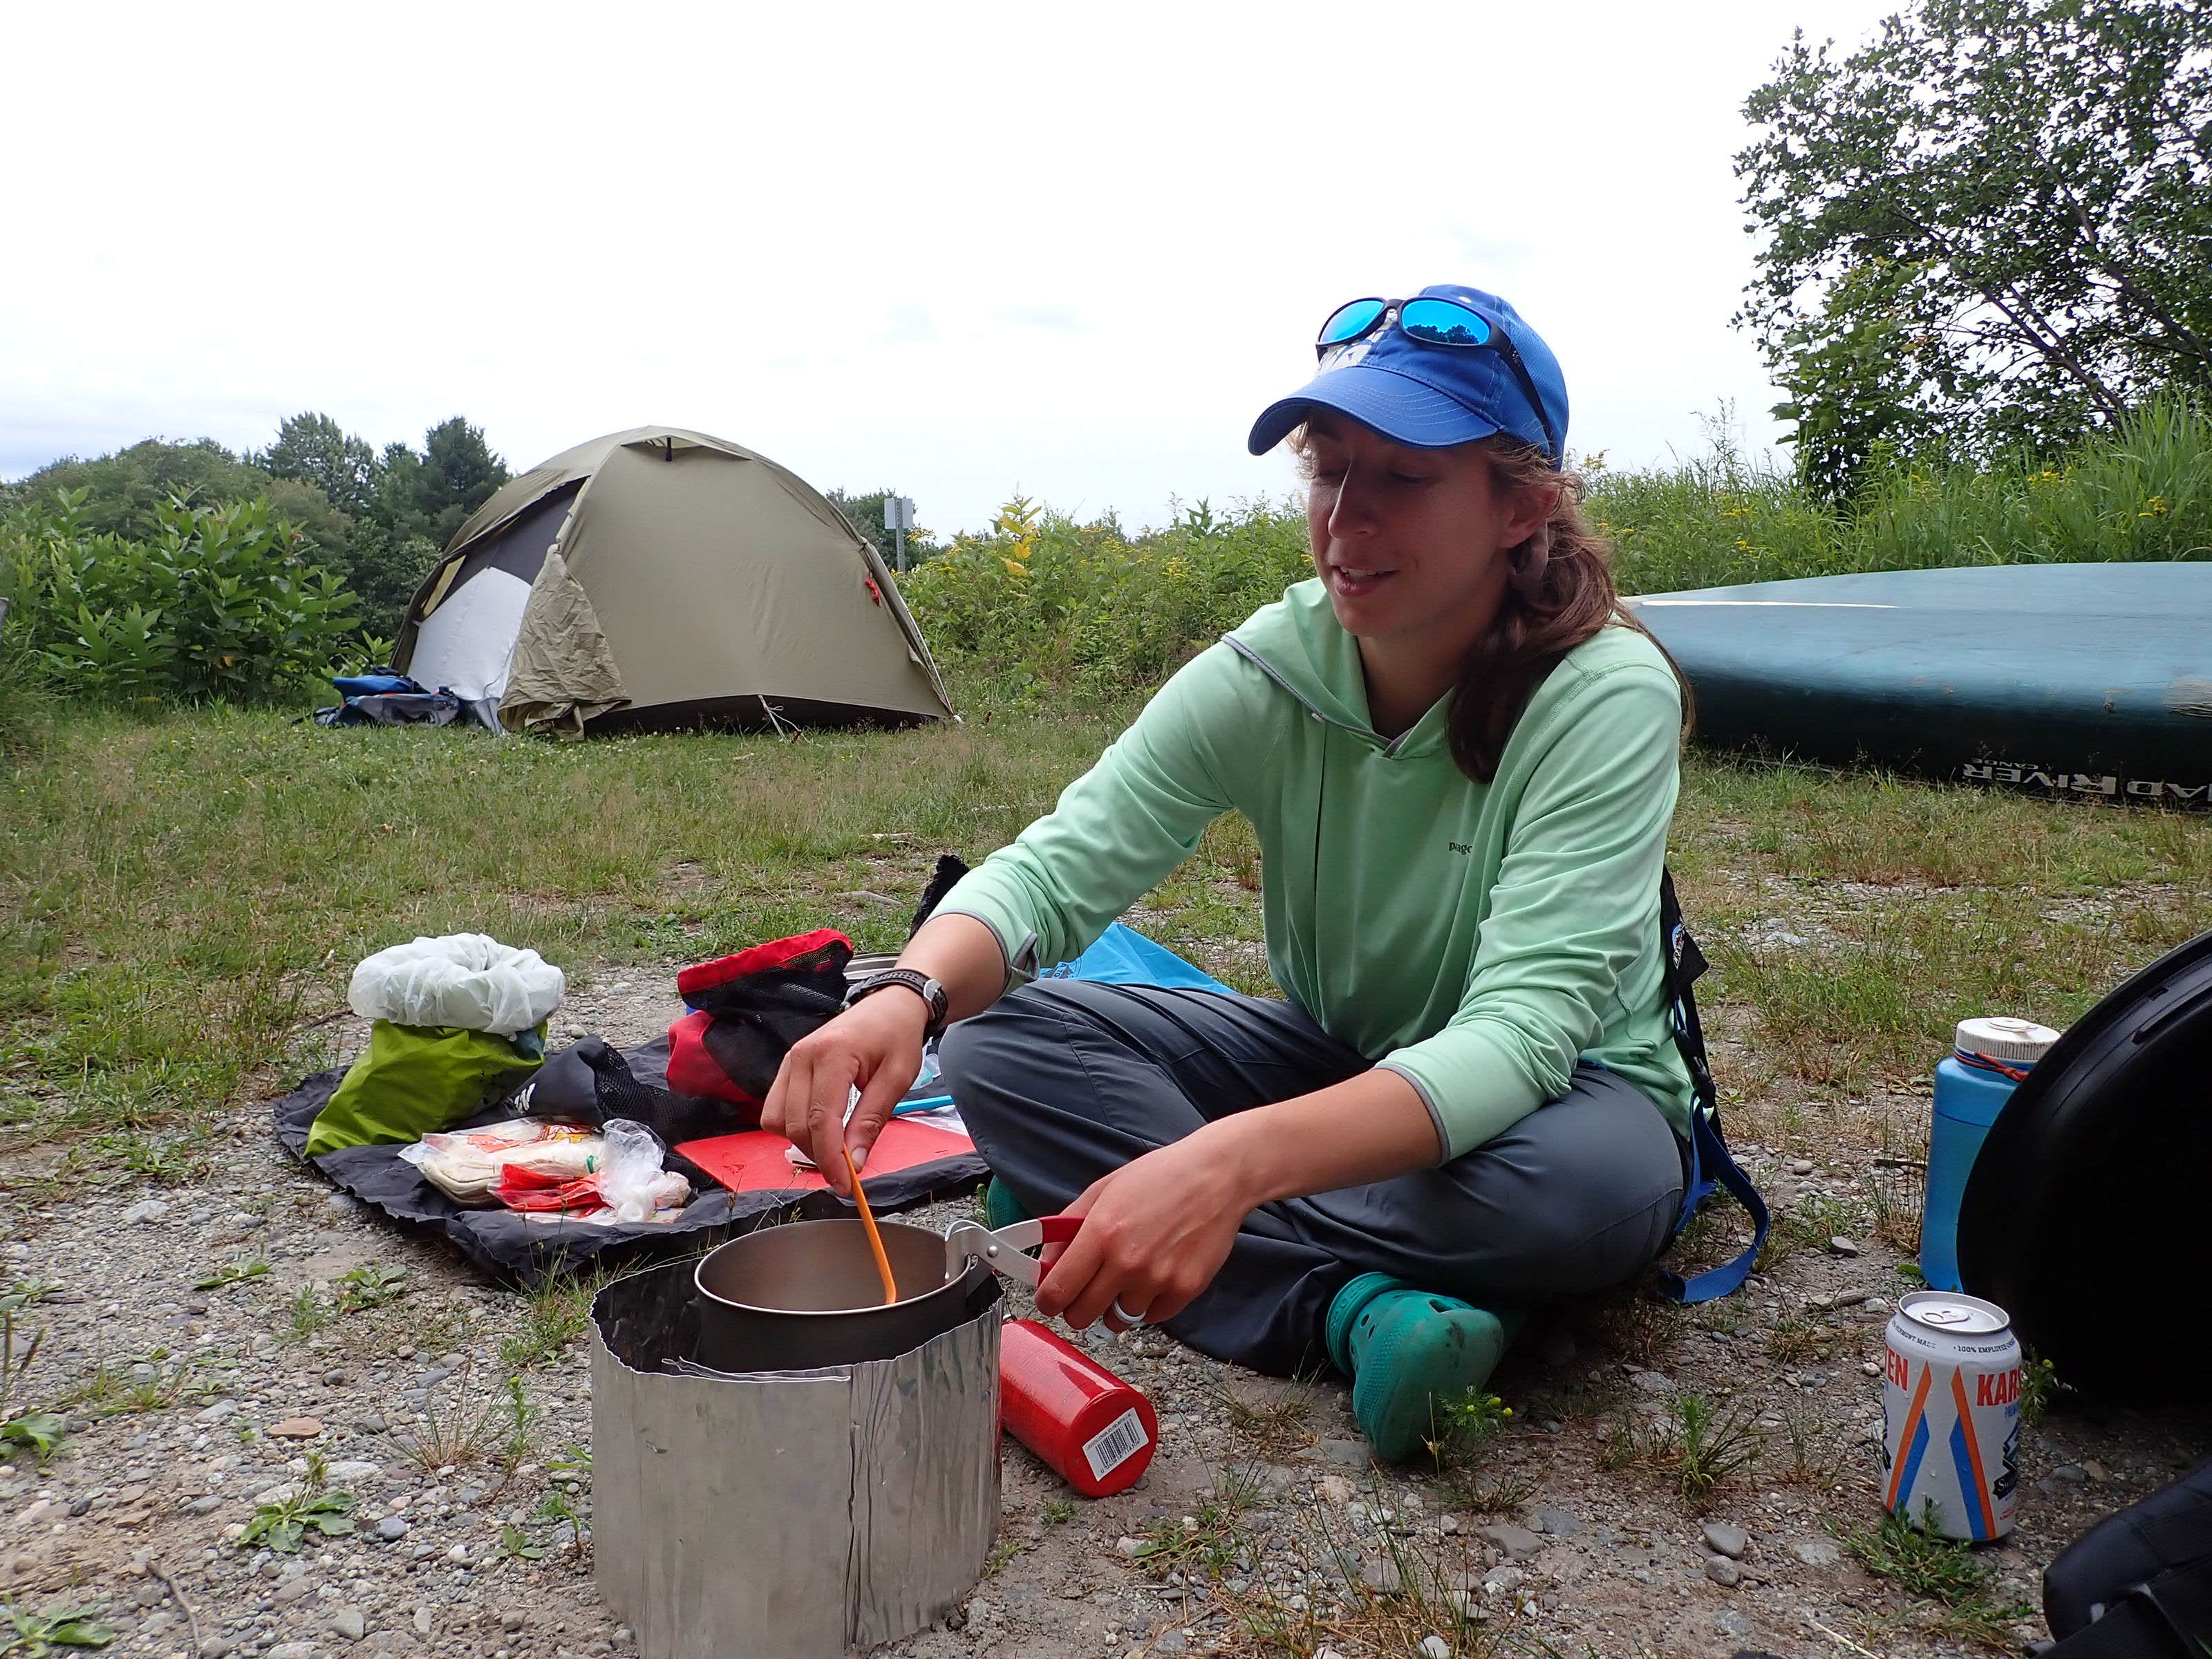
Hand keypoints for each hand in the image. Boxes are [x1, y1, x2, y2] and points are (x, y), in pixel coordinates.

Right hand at [759, 987, 928, 1195]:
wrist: (890, 1005)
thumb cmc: (897, 1036)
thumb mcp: (897, 1079)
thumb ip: (872, 1121)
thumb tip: (855, 1163)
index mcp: (831, 1055)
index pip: (820, 1119)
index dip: (830, 1159)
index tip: (846, 1184)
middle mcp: (802, 1056)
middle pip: (795, 1124)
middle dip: (819, 1155)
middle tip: (847, 1171)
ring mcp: (791, 1059)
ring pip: (777, 1119)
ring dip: (802, 1142)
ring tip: (834, 1148)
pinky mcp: (788, 1066)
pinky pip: (776, 1107)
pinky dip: (793, 1126)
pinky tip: (820, 1129)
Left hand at [1033, 1132, 1251, 1330]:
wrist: (1216, 1177)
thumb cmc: (1160, 1177)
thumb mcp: (1103, 1190)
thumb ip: (1068, 1226)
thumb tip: (1047, 1261)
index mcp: (1101, 1234)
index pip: (1057, 1291)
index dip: (1048, 1300)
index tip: (1050, 1299)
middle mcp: (1127, 1262)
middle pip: (1082, 1316)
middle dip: (1076, 1308)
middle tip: (1085, 1292)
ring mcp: (1158, 1280)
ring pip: (1117, 1320)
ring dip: (1115, 1306)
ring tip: (1128, 1277)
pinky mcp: (1184, 1290)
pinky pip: (1151, 1318)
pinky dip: (1147, 1305)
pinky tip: (1153, 1276)